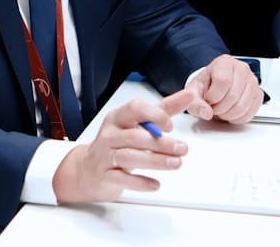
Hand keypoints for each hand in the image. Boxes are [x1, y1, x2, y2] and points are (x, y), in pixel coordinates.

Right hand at [52, 89, 192, 202]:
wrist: (89, 169)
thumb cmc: (118, 142)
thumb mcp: (138, 123)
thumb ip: (163, 110)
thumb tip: (189, 95)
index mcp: (118, 117)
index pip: (135, 109)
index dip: (154, 115)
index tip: (170, 126)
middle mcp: (110, 134)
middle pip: (135, 136)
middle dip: (160, 143)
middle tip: (182, 148)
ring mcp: (105, 156)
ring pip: (130, 157)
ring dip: (155, 161)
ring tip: (176, 163)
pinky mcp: (105, 176)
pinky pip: (122, 179)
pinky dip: (140, 182)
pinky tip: (156, 184)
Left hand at [184, 54, 264, 123]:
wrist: (215, 85)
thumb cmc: (206, 85)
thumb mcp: (194, 91)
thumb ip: (194, 102)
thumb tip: (206, 112)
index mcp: (224, 62)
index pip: (222, 82)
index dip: (213, 97)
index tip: (208, 99)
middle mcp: (241, 69)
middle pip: (233, 96)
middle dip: (219, 108)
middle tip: (213, 107)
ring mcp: (252, 81)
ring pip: (242, 106)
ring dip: (228, 115)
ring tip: (221, 110)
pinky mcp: (258, 94)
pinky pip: (250, 113)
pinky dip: (238, 118)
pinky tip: (230, 112)